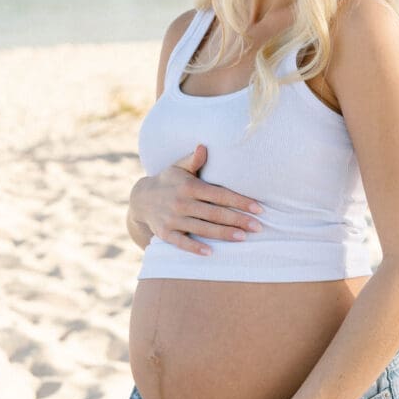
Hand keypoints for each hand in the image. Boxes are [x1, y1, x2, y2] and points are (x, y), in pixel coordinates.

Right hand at [130, 145, 262, 255]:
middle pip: (215, 213)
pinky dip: (195, 248)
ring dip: (224, 234)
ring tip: (244, 238)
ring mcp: (173, 219)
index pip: (219, 195)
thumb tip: (204, 146)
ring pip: (202, 229)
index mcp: (189, 186)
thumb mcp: (178, 167)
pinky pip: (182, 243)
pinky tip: (211, 252)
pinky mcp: (165, 234)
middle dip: (238, 220)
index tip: (258, 208)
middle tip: (258, 227)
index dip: (240, 201)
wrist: (140, 199)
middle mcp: (181, 203)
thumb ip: (194, 159)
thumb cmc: (168, 181)